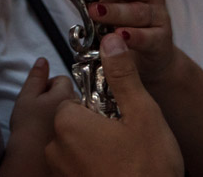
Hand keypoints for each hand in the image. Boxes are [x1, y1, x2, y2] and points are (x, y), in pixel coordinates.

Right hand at [2, 58, 75, 176]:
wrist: (31, 157)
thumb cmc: (27, 126)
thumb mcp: (26, 97)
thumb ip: (36, 77)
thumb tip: (43, 60)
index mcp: (66, 93)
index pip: (62, 79)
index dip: (48, 85)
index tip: (39, 97)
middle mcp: (79, 104)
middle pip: (69, 93)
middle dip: (58, 97)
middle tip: (42, 110)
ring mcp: (84, 120)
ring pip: (74, 107)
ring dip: (63, 110)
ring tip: (47, 122)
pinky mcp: (83, 134)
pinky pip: (79, 122)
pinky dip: (70, 124)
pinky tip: (55, 132)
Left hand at [46, 33, 183, 176]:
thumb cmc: (148, 168)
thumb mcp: (142, 113)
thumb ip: (123, 74)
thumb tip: (112, 39)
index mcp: (67, 122)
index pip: (77, 95)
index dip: (103, 100)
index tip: (122, 112)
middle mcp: (54, 147)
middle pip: (76, 119)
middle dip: (100, 123)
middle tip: (128, 137)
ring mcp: (59, 172)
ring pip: (77, 144)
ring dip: (98, 145)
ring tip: (127, 157)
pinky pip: (78, 165)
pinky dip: (95, 165)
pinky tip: (119, 170)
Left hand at [49, 0, 174, 83]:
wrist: (150, 53)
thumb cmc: (122, 18)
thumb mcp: (98, 0)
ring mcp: (157, 14)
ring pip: (137, 11)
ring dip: (115, 11)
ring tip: (95, 12)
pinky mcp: (160, 39)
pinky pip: (148, 37)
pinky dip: (133, 37)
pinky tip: (119, 36)